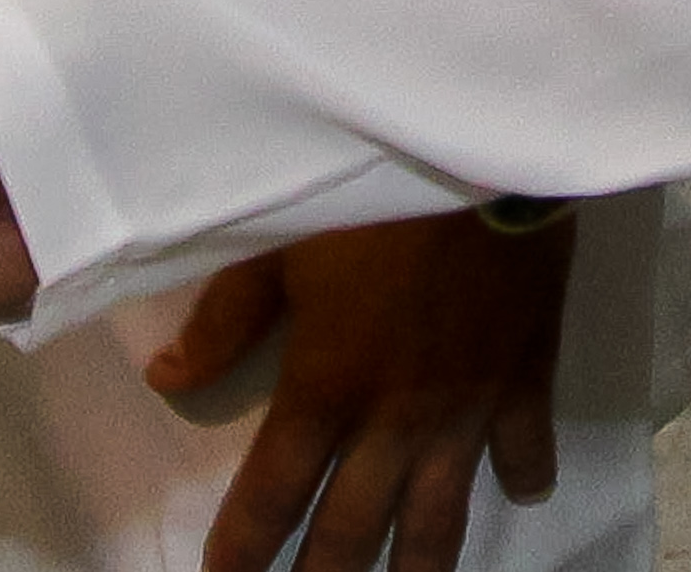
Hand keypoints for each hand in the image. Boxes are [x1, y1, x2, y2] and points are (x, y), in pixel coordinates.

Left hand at [148, 212, 571, 571]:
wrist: (485, 160)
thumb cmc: (370, 196)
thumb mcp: (278, 246)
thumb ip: (225, 320)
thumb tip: (167, 379)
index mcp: (327, 387)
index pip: (274, 491)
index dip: (245, 547)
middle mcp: (395, 419)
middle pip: (355, 528)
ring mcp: (465, 409)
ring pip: (441, 517)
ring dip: (417, 566)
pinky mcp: (524, 380)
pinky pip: (524, 447)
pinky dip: (523, 475)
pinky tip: (521, 493)